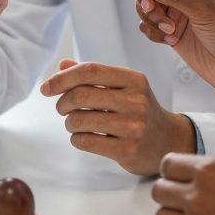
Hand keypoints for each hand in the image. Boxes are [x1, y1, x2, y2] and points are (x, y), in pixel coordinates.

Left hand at [40, 59, 195, 175]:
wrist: (167, 141)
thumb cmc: (138, 111)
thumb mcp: (122, 87)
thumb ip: (93, 76)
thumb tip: (62, 65)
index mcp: (134, 79)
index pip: (90, 71)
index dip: (62, 78)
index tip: (46, 88)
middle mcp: (136, 100)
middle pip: (81, 95)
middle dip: (63, 103)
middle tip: (63, 109)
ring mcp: (133, 126)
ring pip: (79, 120)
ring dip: (69, 123)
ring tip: (76, 124)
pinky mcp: (127, 149)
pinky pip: (85, 141)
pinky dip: (76, 139)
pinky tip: (84, 137)